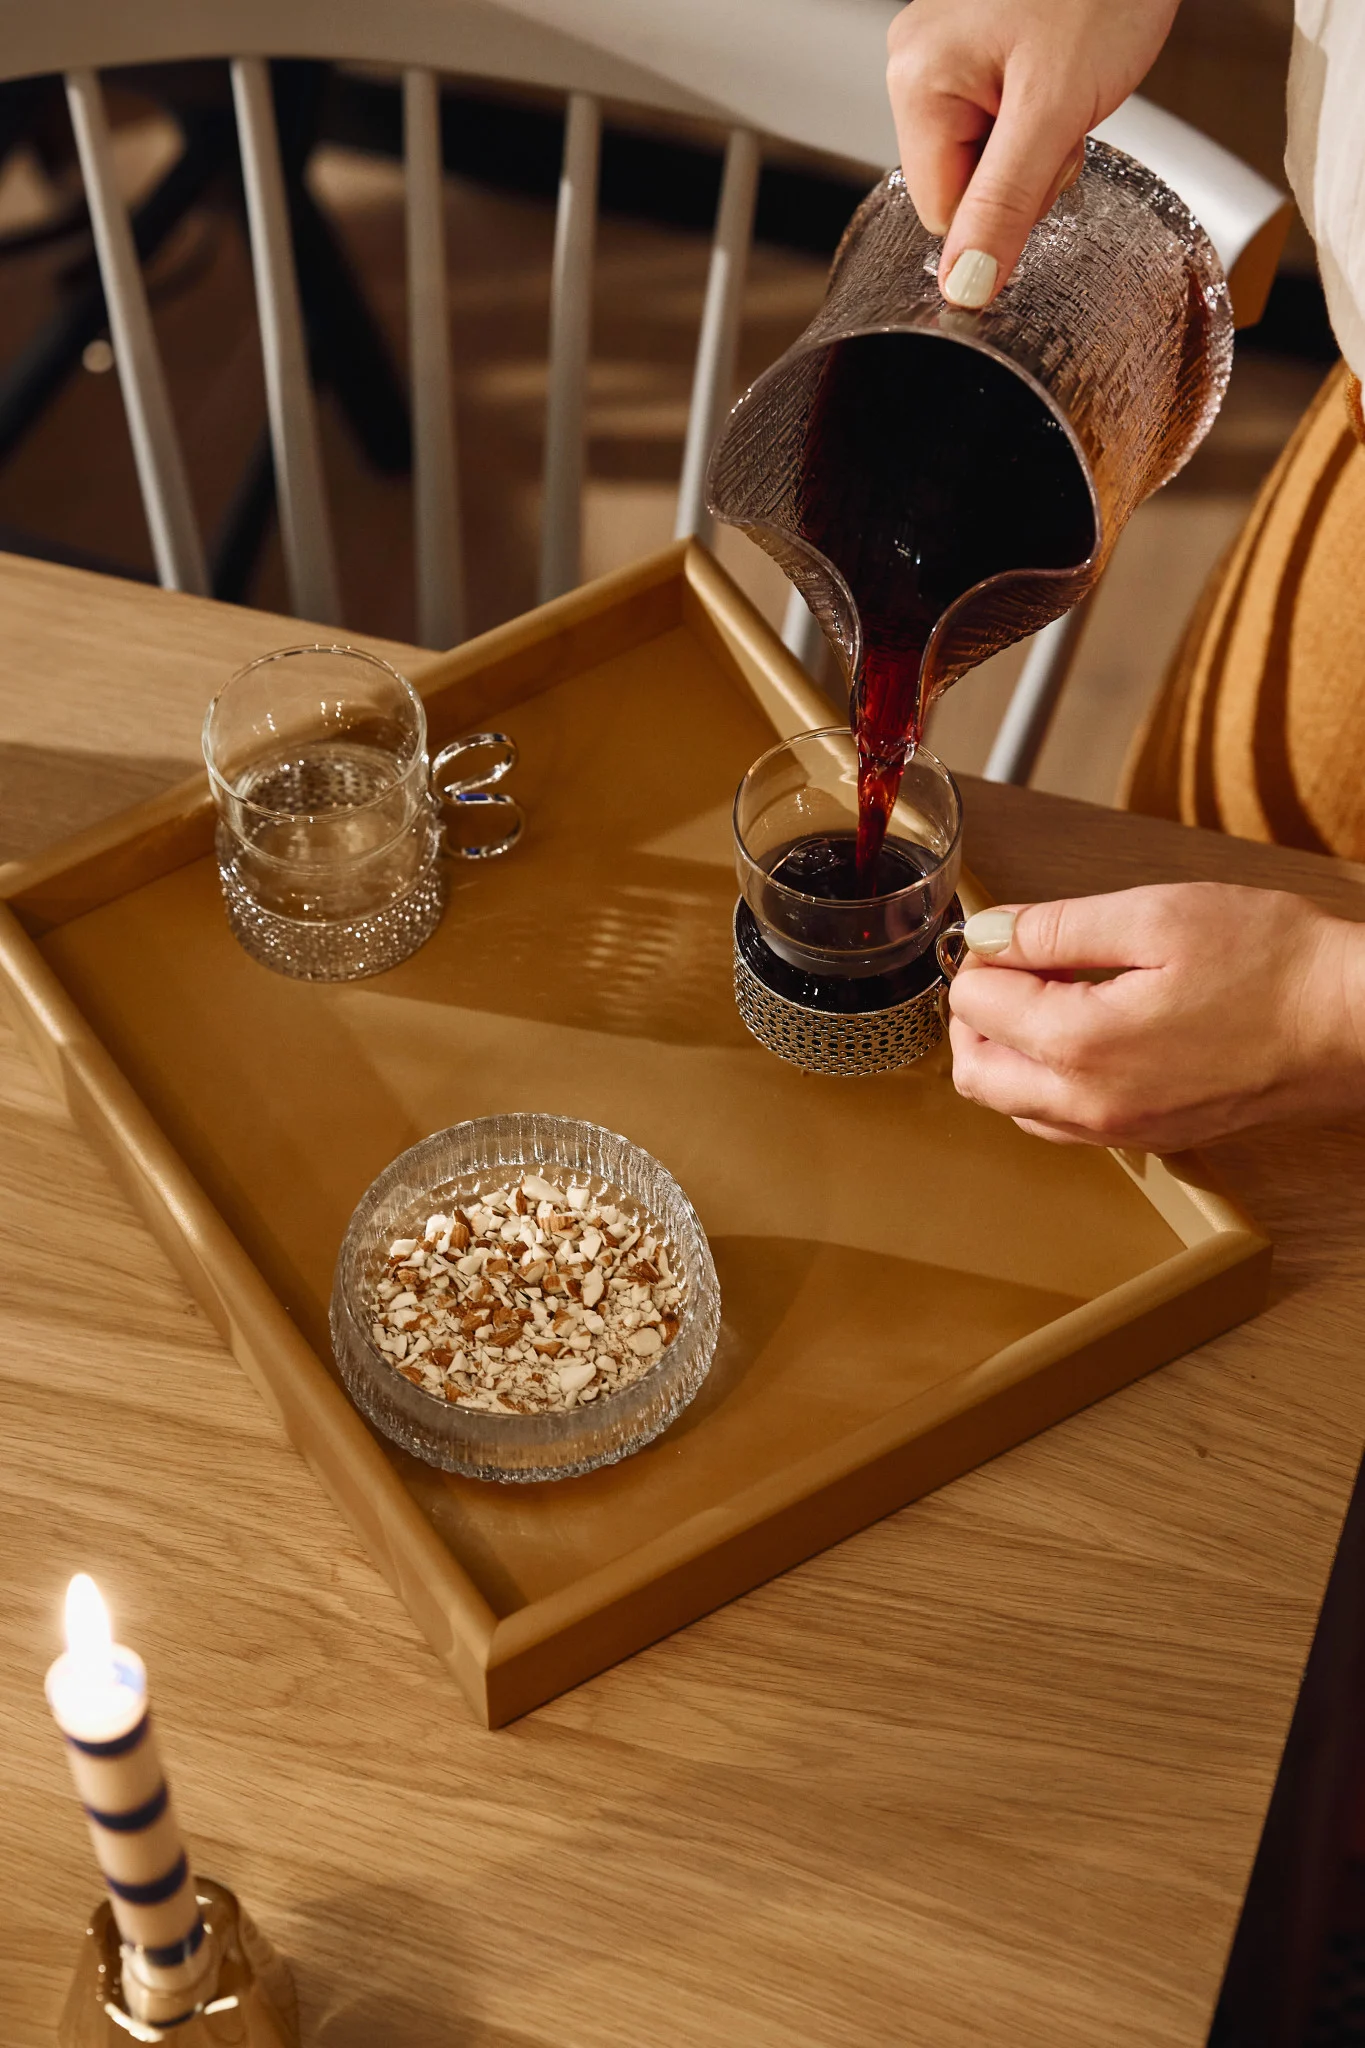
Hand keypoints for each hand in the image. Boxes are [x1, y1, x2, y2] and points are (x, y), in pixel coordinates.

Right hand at [886, 0, 1179, 307]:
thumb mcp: (1056, 109)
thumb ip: (1004, 206)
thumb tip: (964, 288)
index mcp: (916, 81)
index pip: (943, 213)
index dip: (1004, 204)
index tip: (1046, 149)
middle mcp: (917, 63)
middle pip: (963, 183)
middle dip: (1023, 168)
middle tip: (1064, 110)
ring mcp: (945, 51)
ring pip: (986, 155)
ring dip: (1037, 140)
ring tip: (1068, 81)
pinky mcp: (978, 45)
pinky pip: (1001, 118)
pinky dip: (1041, 111)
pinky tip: (1062, 73)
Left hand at [947, 884, 1364, 1150]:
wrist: (1352, 1022)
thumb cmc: (1274, 964)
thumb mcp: (1156, 915)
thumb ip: (1055, 927)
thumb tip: (987, 935)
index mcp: (1083, 1044)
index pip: (974, 1003)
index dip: (985, 955)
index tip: (1013, 931)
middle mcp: (1091, 1104)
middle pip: (974, 1072)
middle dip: (976, 1014)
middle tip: (1016, 965)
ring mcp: (1120, 1129)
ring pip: (1013, 1104)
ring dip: (1008, 1050)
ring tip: (1054, 993)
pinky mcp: (1147, 1137)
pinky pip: (1062, 1121)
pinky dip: (1048, 1079)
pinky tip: (1086, 1032)